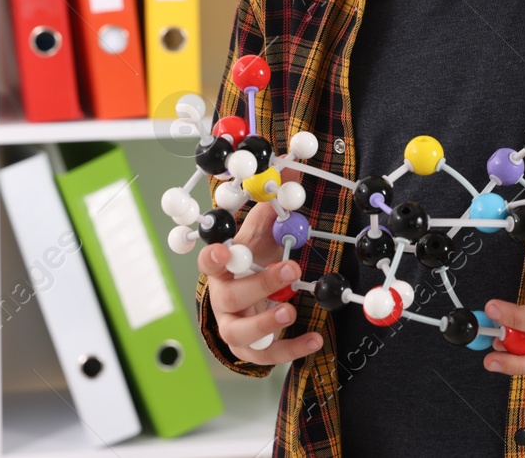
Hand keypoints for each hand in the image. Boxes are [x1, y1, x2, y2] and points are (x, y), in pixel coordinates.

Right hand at [198, 192, 323, 364]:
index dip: (214, 257)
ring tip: (290, 311)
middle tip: (291, 269)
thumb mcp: (263, 232)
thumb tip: (290, 168)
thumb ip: (274, 204)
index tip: (225, 251)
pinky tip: (315, 339)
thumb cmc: (254, 260)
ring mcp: (235, 326)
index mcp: (223, 268)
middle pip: (230, 296)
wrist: (252, 297)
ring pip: (239, 334)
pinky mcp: (251, 350)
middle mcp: (223, 298)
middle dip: (258, 284)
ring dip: (265, 324)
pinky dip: (290, 350)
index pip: (209, 262)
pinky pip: (267, 356)